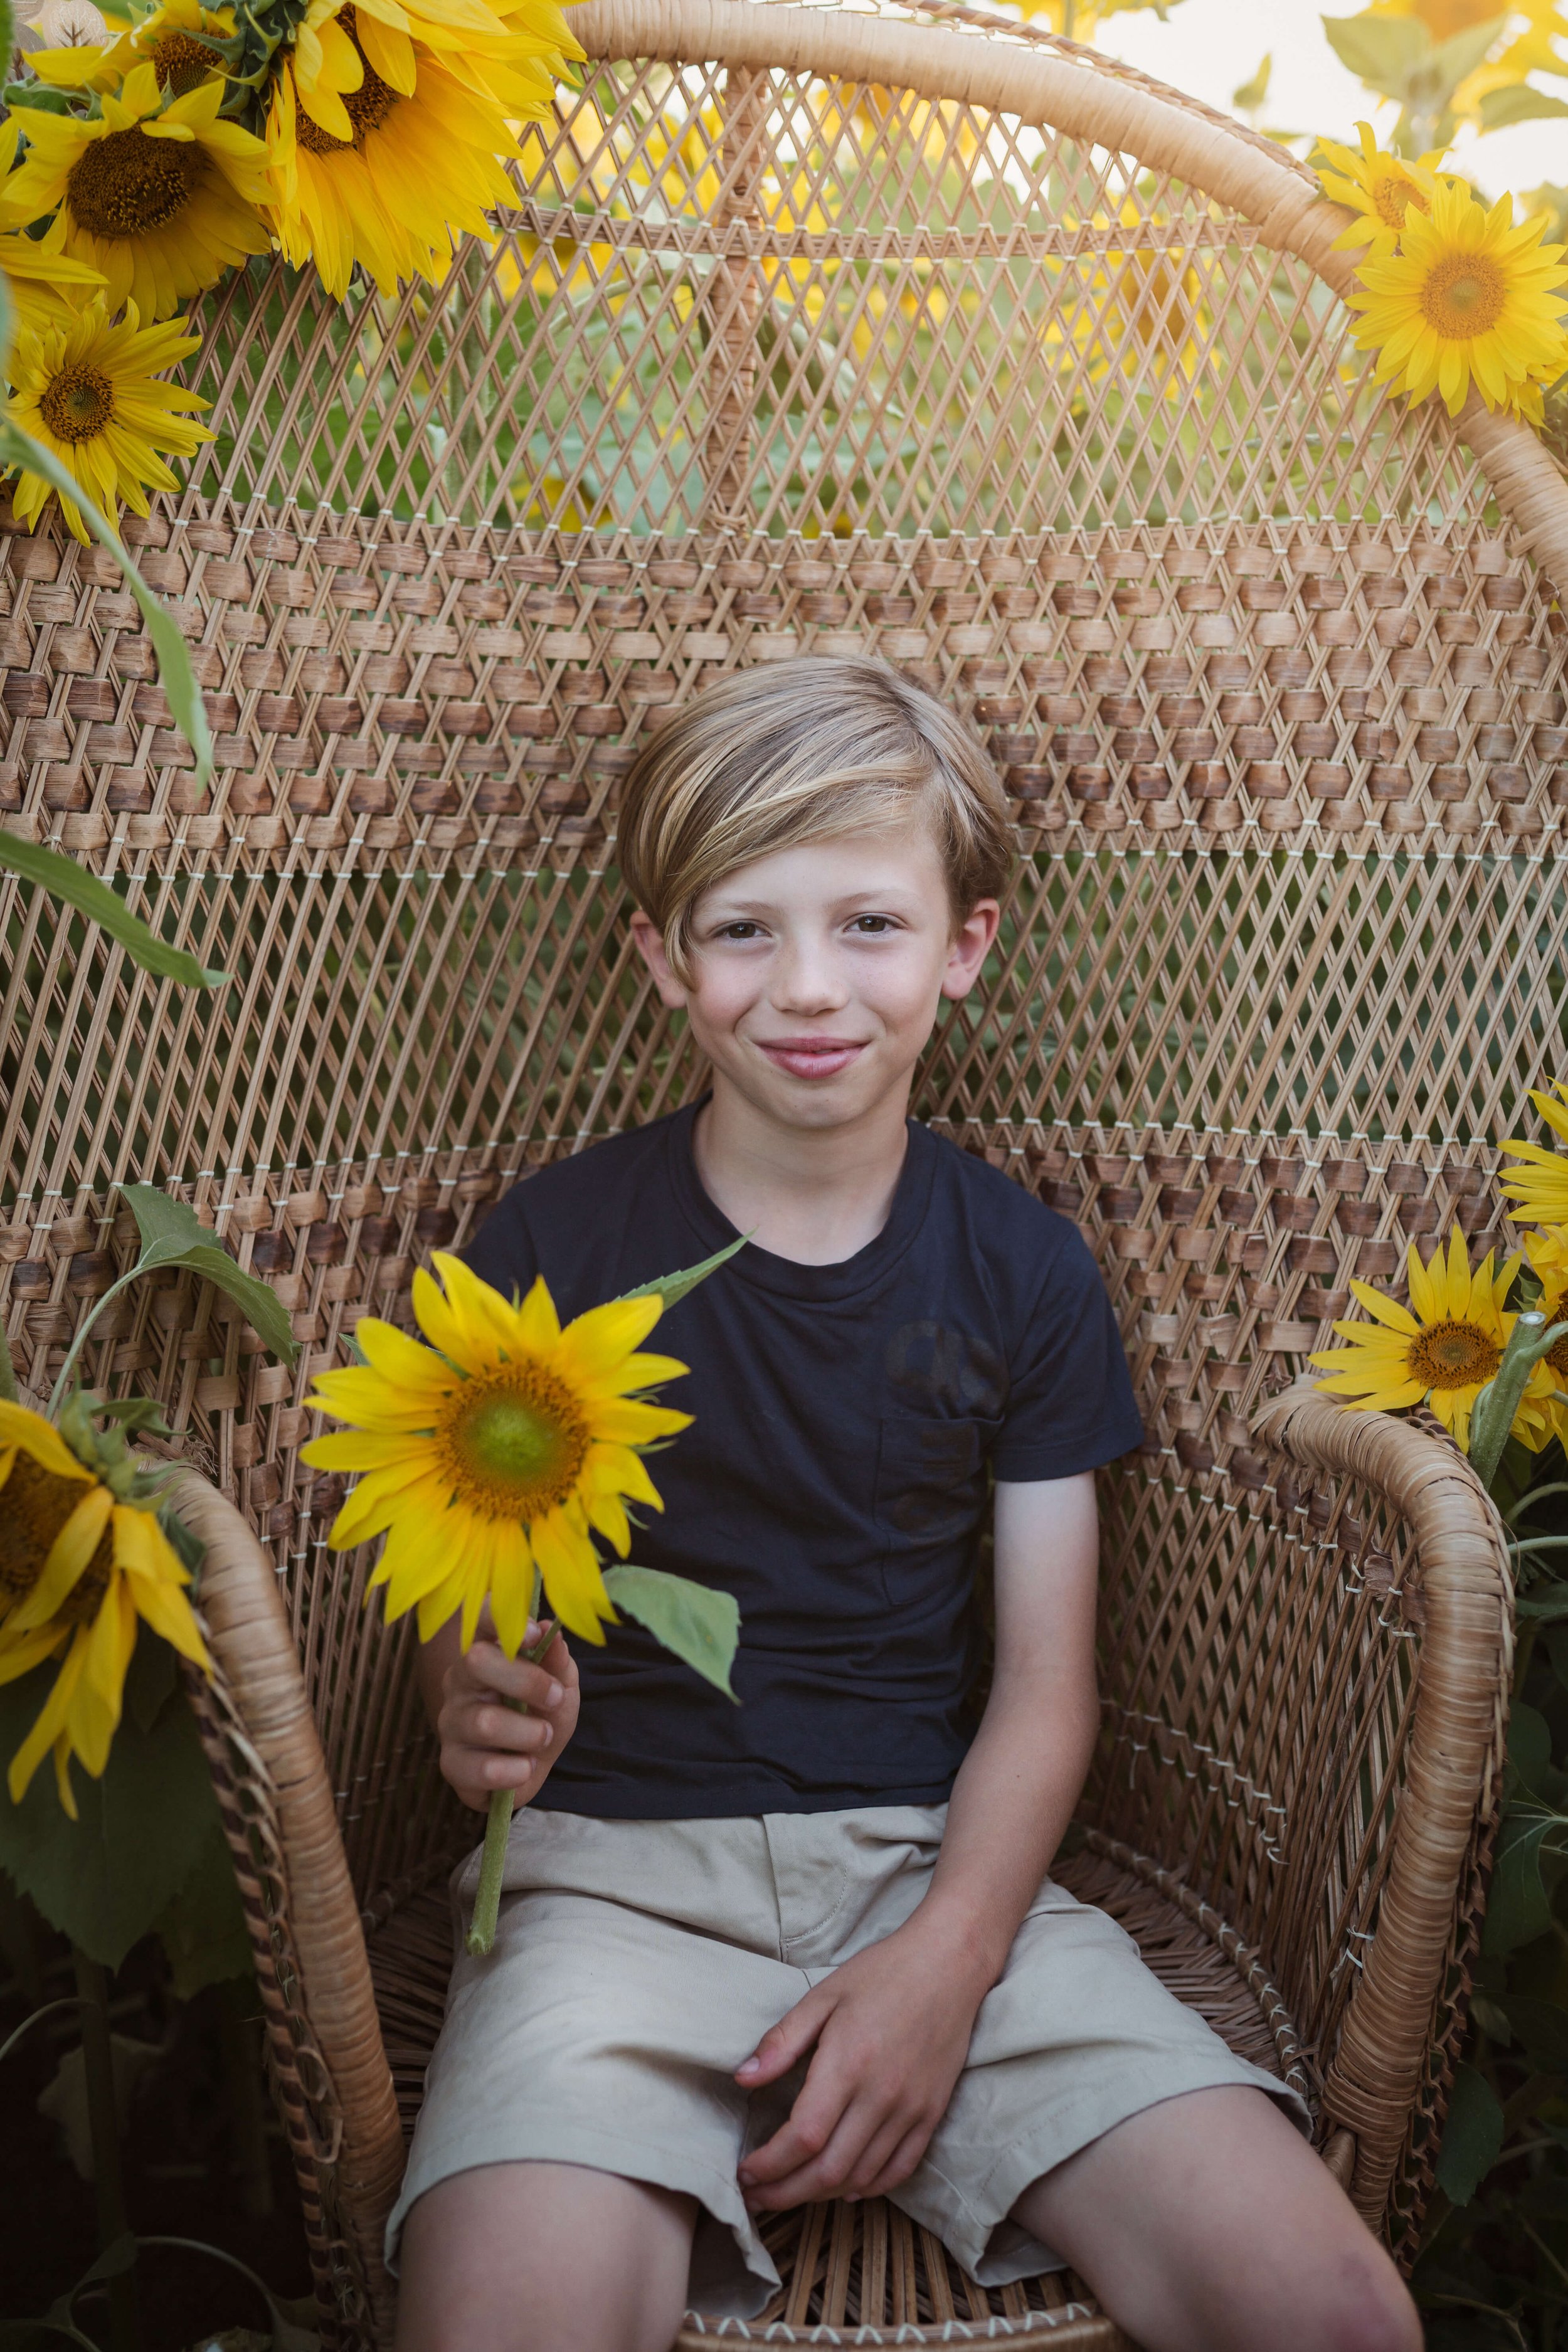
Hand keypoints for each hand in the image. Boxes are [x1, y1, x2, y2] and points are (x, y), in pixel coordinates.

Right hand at [434, 1607, 579, 1812]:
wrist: (532, 1767)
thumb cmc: (541, 1715)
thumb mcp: (561, 1686)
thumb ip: (557, 1661)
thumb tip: (551, 1631)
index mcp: (485, 1652)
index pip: (479, 1619)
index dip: (503, 1621)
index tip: (536, 1634)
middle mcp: (459, 1681)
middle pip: (476, 1661)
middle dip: (526, 1681)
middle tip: (555, 1698)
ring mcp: (450, 1722)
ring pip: (484, 1721)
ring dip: (528, 1733)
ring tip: (543, 1737)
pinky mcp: (451, 1764)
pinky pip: (482, 1768)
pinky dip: (515, 1770)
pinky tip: (524, 1767)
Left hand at [734, 1918, 988, 2209]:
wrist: (949, 1964)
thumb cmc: (882, 1974)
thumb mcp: (823, 1996)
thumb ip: (782, 2042)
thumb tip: (743, 2079)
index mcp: (848, 2064)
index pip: (803, 2137)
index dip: (769, 2165)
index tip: (745, 2173)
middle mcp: (881, 2095)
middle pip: (828, 2170)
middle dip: (785, 2192)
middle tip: (757, 2197)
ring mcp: (911, 2109)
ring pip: (861, 2177)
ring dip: (820, 2194)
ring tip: (791, 2191)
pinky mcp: (932, 2114)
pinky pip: (899, 2169)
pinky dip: (868, 2187)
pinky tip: (845, 2188)